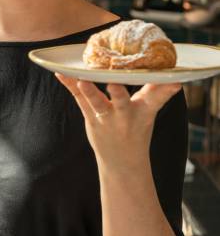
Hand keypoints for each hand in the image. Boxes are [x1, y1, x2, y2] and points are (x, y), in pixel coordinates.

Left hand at [55, 73, 180, 171]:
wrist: (123, 162)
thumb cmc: (136, 128)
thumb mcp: (149, 112)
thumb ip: (157, 93)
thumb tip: (176, 79)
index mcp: (144, 111)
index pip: (156, 98)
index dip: (165, 90)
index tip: (175, 82)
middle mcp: (125, 115)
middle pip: (122, 102)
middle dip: (118, 93)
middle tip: (114, 83)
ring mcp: (106, 118)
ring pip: (96, 102)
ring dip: (89, 91)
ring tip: (82, 80)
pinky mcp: (91, 118)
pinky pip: (79, 98)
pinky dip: (70, 85)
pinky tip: (60, 72)